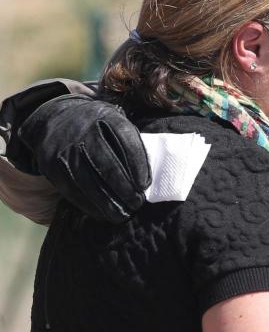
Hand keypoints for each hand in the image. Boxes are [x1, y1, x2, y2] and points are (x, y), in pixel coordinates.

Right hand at [19, 95, 150, 222]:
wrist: (55, 118)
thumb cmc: (97, 125)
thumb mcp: (114, 118)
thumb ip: (130, 138)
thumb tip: (153, 168)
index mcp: (105, 116)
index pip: (125, 139)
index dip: (138, 163)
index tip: (145, 184)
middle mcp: (83, 131)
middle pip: (107, 163)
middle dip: (124, 187)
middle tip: (137, 203)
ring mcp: (65, 149)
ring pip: (88, 180)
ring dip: (107, 201)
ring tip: (123, 214)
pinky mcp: (52, 165)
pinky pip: (71, 189)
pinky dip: (88, 204)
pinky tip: (102, 213)